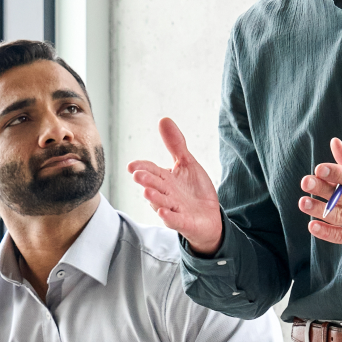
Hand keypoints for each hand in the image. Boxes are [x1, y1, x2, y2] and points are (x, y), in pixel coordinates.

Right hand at [128, 118, 223, 254]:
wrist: (209, 217)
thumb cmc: (194, 190)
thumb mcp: (187, 164)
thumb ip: (176, 145)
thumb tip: (164, 119)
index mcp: (165, 179)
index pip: (151, 171)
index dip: (142, 168)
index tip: (132, 165)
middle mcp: (166, 194)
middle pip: (154, 186)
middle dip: (146, 181)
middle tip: (137, 175)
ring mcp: (174, 209)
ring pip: (161, 203)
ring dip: (154, 198)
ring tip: (147, 192)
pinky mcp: (184, 222)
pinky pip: (175, 220)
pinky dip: (169, 217)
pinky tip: (163, 213)